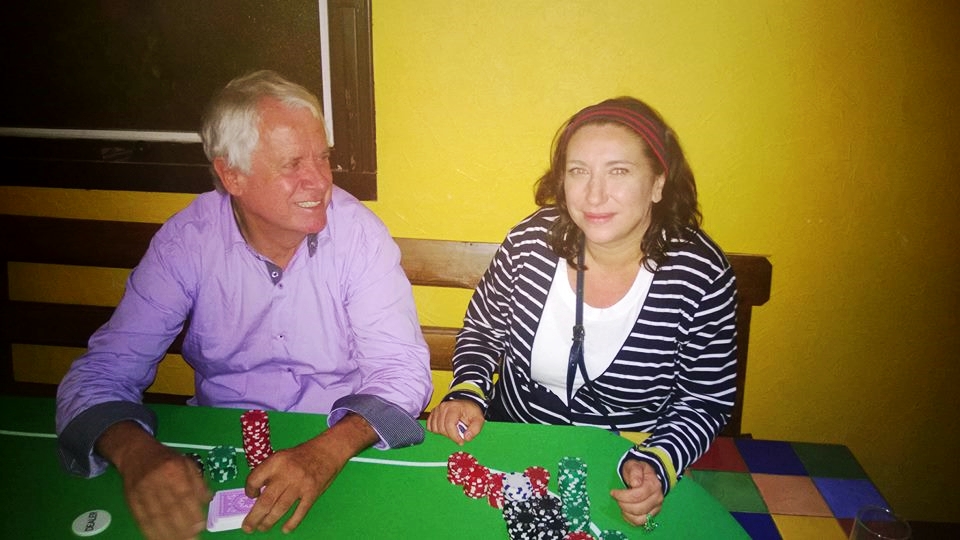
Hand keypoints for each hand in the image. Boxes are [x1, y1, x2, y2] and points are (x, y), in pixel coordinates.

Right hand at [97, 422, 210, 539]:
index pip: (184, 494)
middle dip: (182, 527)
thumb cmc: (166, 459)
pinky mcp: (131, 500)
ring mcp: (142, 491)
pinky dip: (150, 532)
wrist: (136, 452)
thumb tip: (208, 500)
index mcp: (174, 469)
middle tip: (192, 539)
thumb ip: (198, 481)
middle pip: (169, 508)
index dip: (192, 512)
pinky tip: (159, 539)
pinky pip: (141, 518)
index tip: (201, 526)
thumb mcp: (187, 463)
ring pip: (155, 516)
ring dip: (167, 533)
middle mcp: (157, 480)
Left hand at [242, 414, 377, 532]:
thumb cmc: (302, 455)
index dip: (249, 491)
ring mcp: (300, 484)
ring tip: (262, 528)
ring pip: (280, 508)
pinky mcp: (312, 493)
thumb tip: (257, 494)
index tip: (251, 496)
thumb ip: (269, 473)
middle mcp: (286, 473)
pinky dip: (292, 522)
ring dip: (269, 521)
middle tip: (248, 527)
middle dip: (254, 517)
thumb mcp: (282, 457)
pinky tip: (285, 529)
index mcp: (276, 462)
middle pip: (266, 500)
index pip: (255, 480)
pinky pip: (300, 511)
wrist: (327, 451)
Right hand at [425, 399, 484, 443]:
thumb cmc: (471, 412)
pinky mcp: (432, 413)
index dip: (454, 436)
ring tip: (453, 430)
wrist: (465, 404)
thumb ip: (475, 429)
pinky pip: (430, 427)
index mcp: (454, 407)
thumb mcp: (478, 419)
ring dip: (444, 433)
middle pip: (442, 428)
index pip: (449, 425)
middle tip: (459, 434)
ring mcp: (436, 410)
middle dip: (451, 435)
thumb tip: (466, 438)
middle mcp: (443, 407)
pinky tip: (445, 428)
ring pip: (435, 429)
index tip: (461, 442)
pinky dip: (437, 430)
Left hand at [610, 459, 663, 526]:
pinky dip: (630, 519)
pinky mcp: (652, 514)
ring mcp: (656, 508)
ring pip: (640, 518)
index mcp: (653, 485)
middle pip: (638, 508)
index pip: (638, 495)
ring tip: (621, 504)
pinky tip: (625, 510)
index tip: (613, 492)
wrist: (647, 476)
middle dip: (623, 504)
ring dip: (626, 513)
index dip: (623, 495)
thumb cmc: (639, 471)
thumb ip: (634, 471)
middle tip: (616, 497)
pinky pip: (640, 523)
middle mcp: (657, 498)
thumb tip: (635, 483)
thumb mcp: (635, 465)